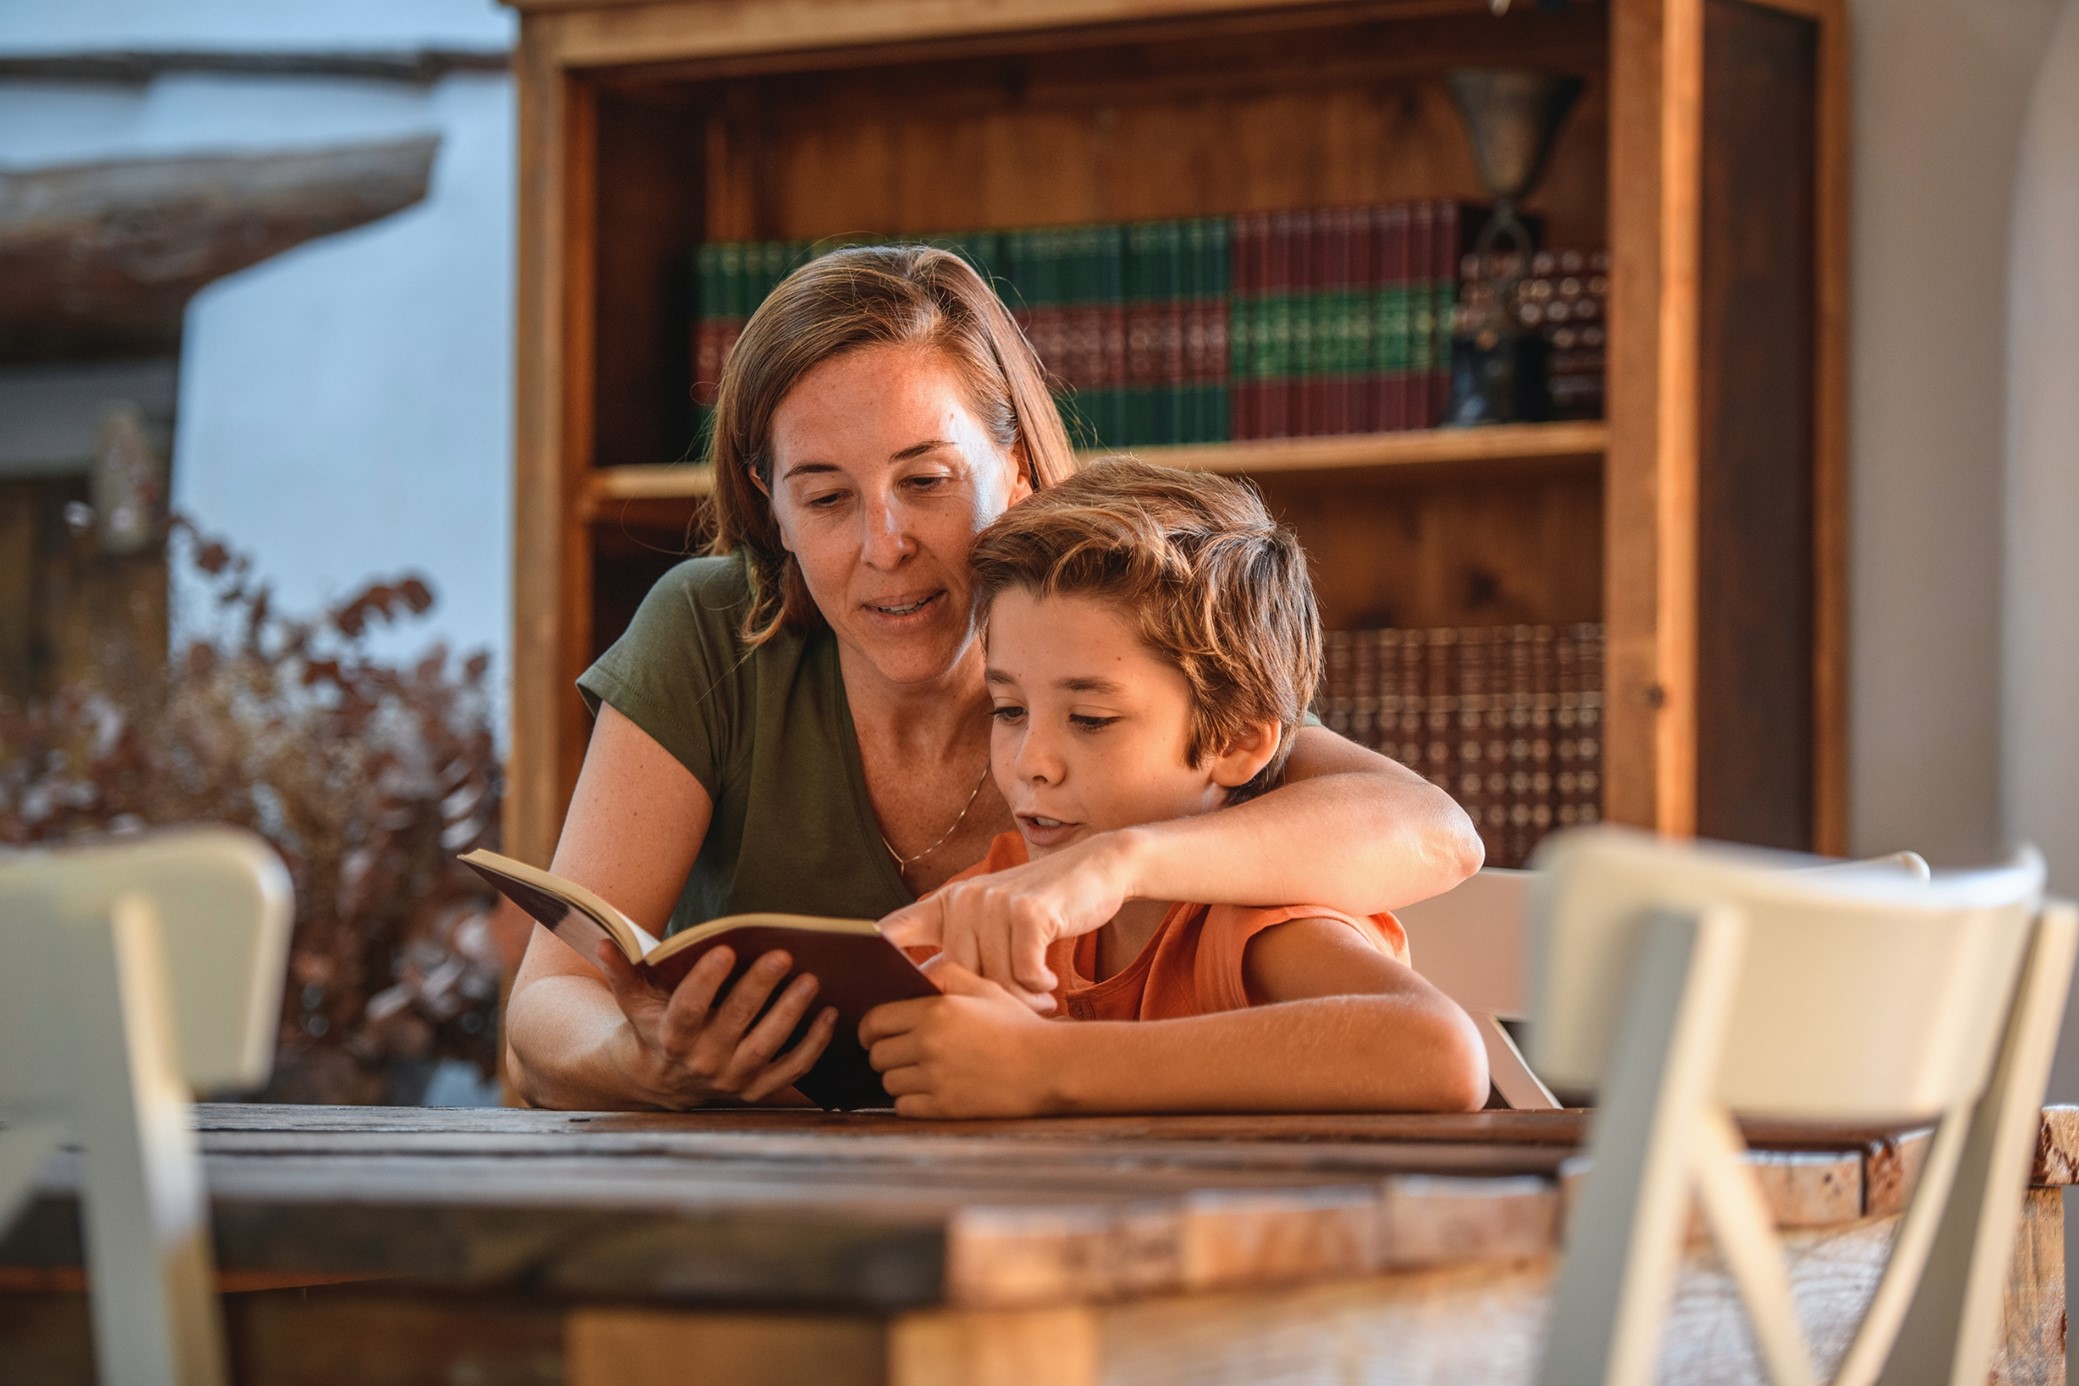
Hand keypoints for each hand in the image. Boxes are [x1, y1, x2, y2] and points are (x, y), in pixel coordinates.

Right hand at [594, 941, 837, 1107]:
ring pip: (766, 1046)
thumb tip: (605, 941)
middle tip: (782, 955)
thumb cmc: (652, 1026)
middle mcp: (702, 1062)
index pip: (688, 1009)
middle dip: (759, 987)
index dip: (706, 981)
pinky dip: (813, 1045)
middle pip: (735, 1022)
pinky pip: (791, 1069)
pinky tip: (830, 1014)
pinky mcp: (757, 1088)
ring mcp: (732, 1079)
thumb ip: (623, 970)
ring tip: (811, 980)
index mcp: (671, 1037)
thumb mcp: (634, 1000)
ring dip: (791, 1013)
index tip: (725, 950)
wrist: (661, 1079)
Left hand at [859, 962, 1063, 1117]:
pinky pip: (904, 1107)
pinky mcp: (944, 1107)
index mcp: (935, 1011)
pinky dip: (912, 1102)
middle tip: (904, 1056)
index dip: (870, 1029)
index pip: (875, 1021)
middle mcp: (929, 1044)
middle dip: (886, 1055)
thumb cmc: (1018, 1027)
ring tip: (922, 1074)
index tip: (875, 1036)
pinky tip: (931, 1093)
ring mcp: (935, 1078)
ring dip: (900, 1080)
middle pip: (878, 1055)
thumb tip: (912, 976)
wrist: (1049, 1067)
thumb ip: (946, 975)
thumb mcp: (985, 988)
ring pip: (889, 1083)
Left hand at [878, 829, 1140, 1005]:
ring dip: (1019, 1000)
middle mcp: (964, 899)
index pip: (897, 928)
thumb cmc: (1041, 908)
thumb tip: (931, 1003)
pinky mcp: (1030, 910)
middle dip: (985, 1005)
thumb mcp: (993, 918)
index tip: (862, 981)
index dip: (874, 955)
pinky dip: (1039, 985)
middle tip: (1013, 1018)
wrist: (1095, 869)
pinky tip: (1050, 984)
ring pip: (995, 978)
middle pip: (958, 976)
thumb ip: (964, 949)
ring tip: (1040, 1004)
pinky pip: (1025, 971)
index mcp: (947, 904)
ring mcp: (995, 902)